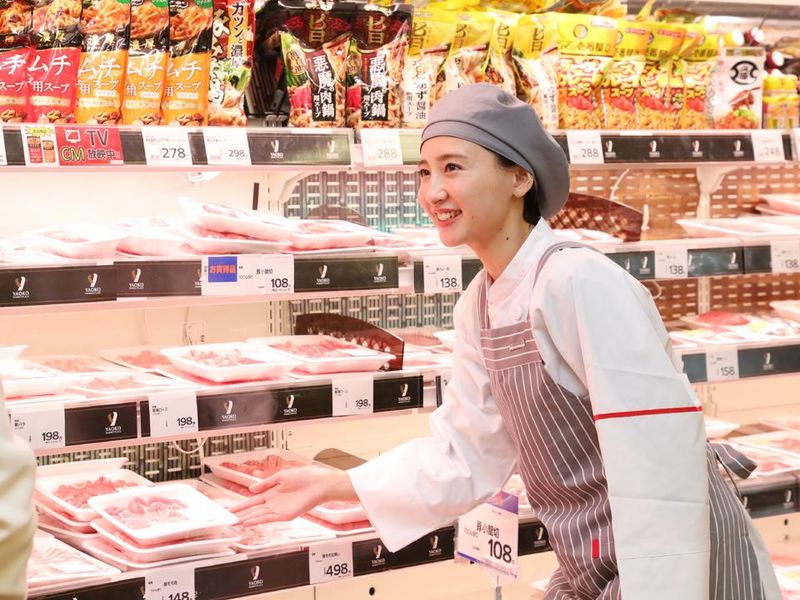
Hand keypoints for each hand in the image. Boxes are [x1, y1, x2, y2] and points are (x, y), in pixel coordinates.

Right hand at [230, 464, 356, 526]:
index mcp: (273, 492)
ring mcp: (279, 510)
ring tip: (234, 523)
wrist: (320, 483)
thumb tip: (251, 489)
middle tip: (228, 520)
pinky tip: (248, 523)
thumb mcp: (282, 476)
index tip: (231, 509)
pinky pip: (268, 519)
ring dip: (246, 520)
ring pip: (258, 516)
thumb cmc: (305, 477)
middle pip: (254, 510)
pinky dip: (258, 521)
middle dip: (241, 515)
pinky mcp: (286, 515)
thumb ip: (266, 483)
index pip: (253, 500)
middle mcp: (275, 502)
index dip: (242, 505)